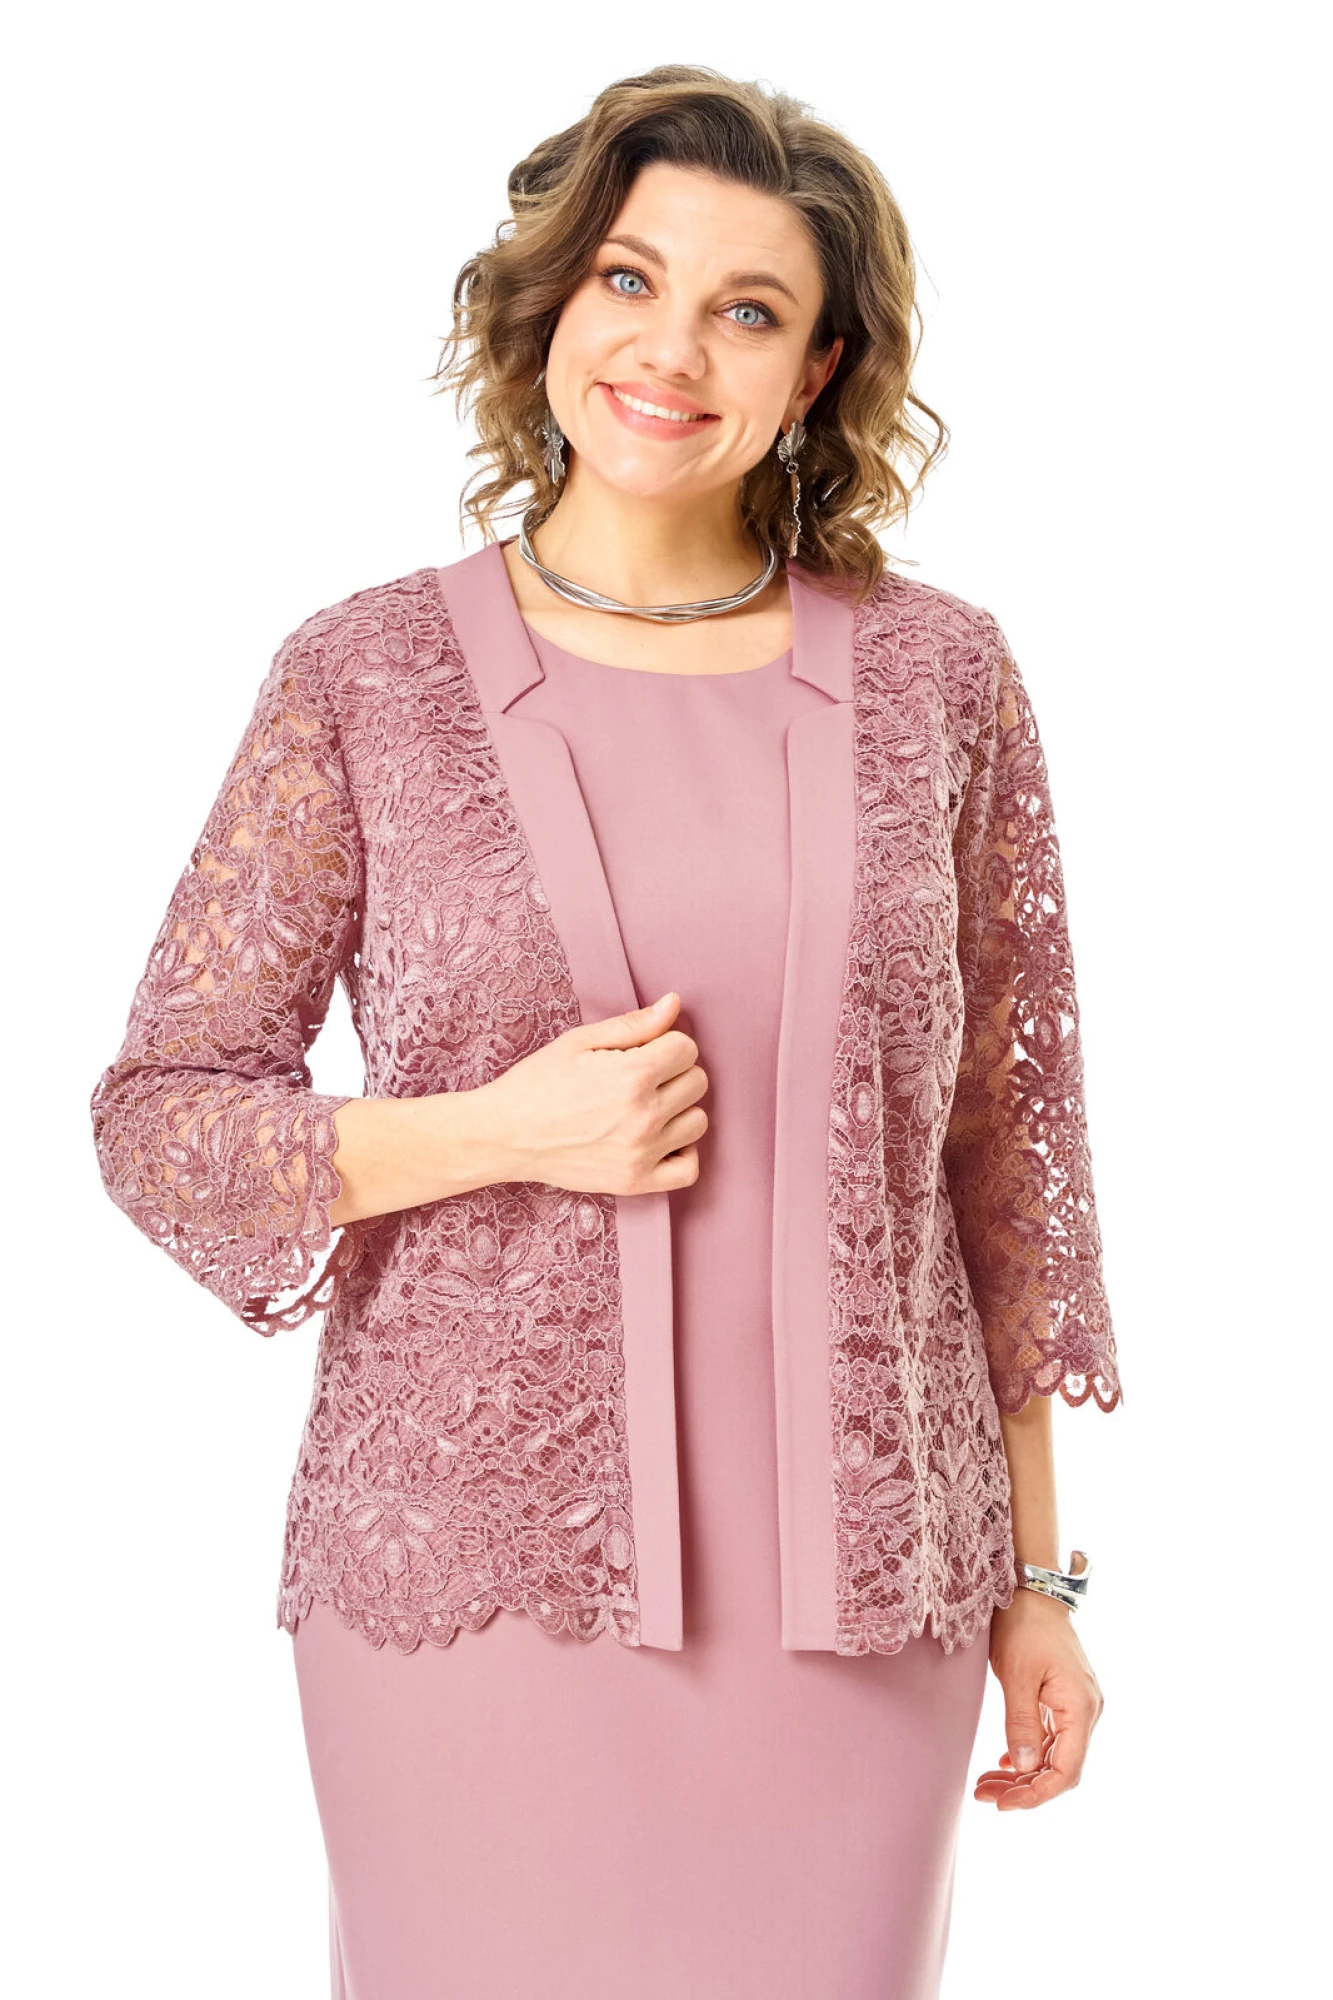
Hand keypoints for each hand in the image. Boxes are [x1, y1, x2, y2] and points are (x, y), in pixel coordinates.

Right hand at [479, 990, 708, 1196]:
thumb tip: (675, 1004)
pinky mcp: (635, 1182)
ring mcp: (642, 1153)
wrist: (505, 1135)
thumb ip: (635, 1024)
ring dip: (679, 1109)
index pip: (686, 1048)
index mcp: (634, 1076)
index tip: (641, 1051)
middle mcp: (644, 1116)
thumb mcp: (580, 1041)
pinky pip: (688, 1170)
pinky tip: (661, 1138)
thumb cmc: (538, 1083)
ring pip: (698, 1121)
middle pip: (697, 1082)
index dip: (665, 1044)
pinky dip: (683, 1152)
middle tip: (638, 1077)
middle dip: (673, 1072)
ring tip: (645, 1106)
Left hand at [973, 1588, 1103, 1810]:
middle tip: (985, 1796)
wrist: (1033, 1590)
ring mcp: (1076, 1706)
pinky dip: (1028, 1754)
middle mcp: (1085, 1712)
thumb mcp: (1017, 1675)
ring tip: (986, 1785)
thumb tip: (1024, 1769)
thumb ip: (1022, 1723)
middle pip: (1060, 1768)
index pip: (1066, 1771)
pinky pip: (1051, 1738)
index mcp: (1080, 1709)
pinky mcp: (1064, 1699)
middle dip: (1025, 1789)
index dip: (1037, 1794)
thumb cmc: (1025, 1626)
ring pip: (1054, 1756)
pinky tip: (1004, 1764)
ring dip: (1023, 1774)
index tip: (1004, 1804)